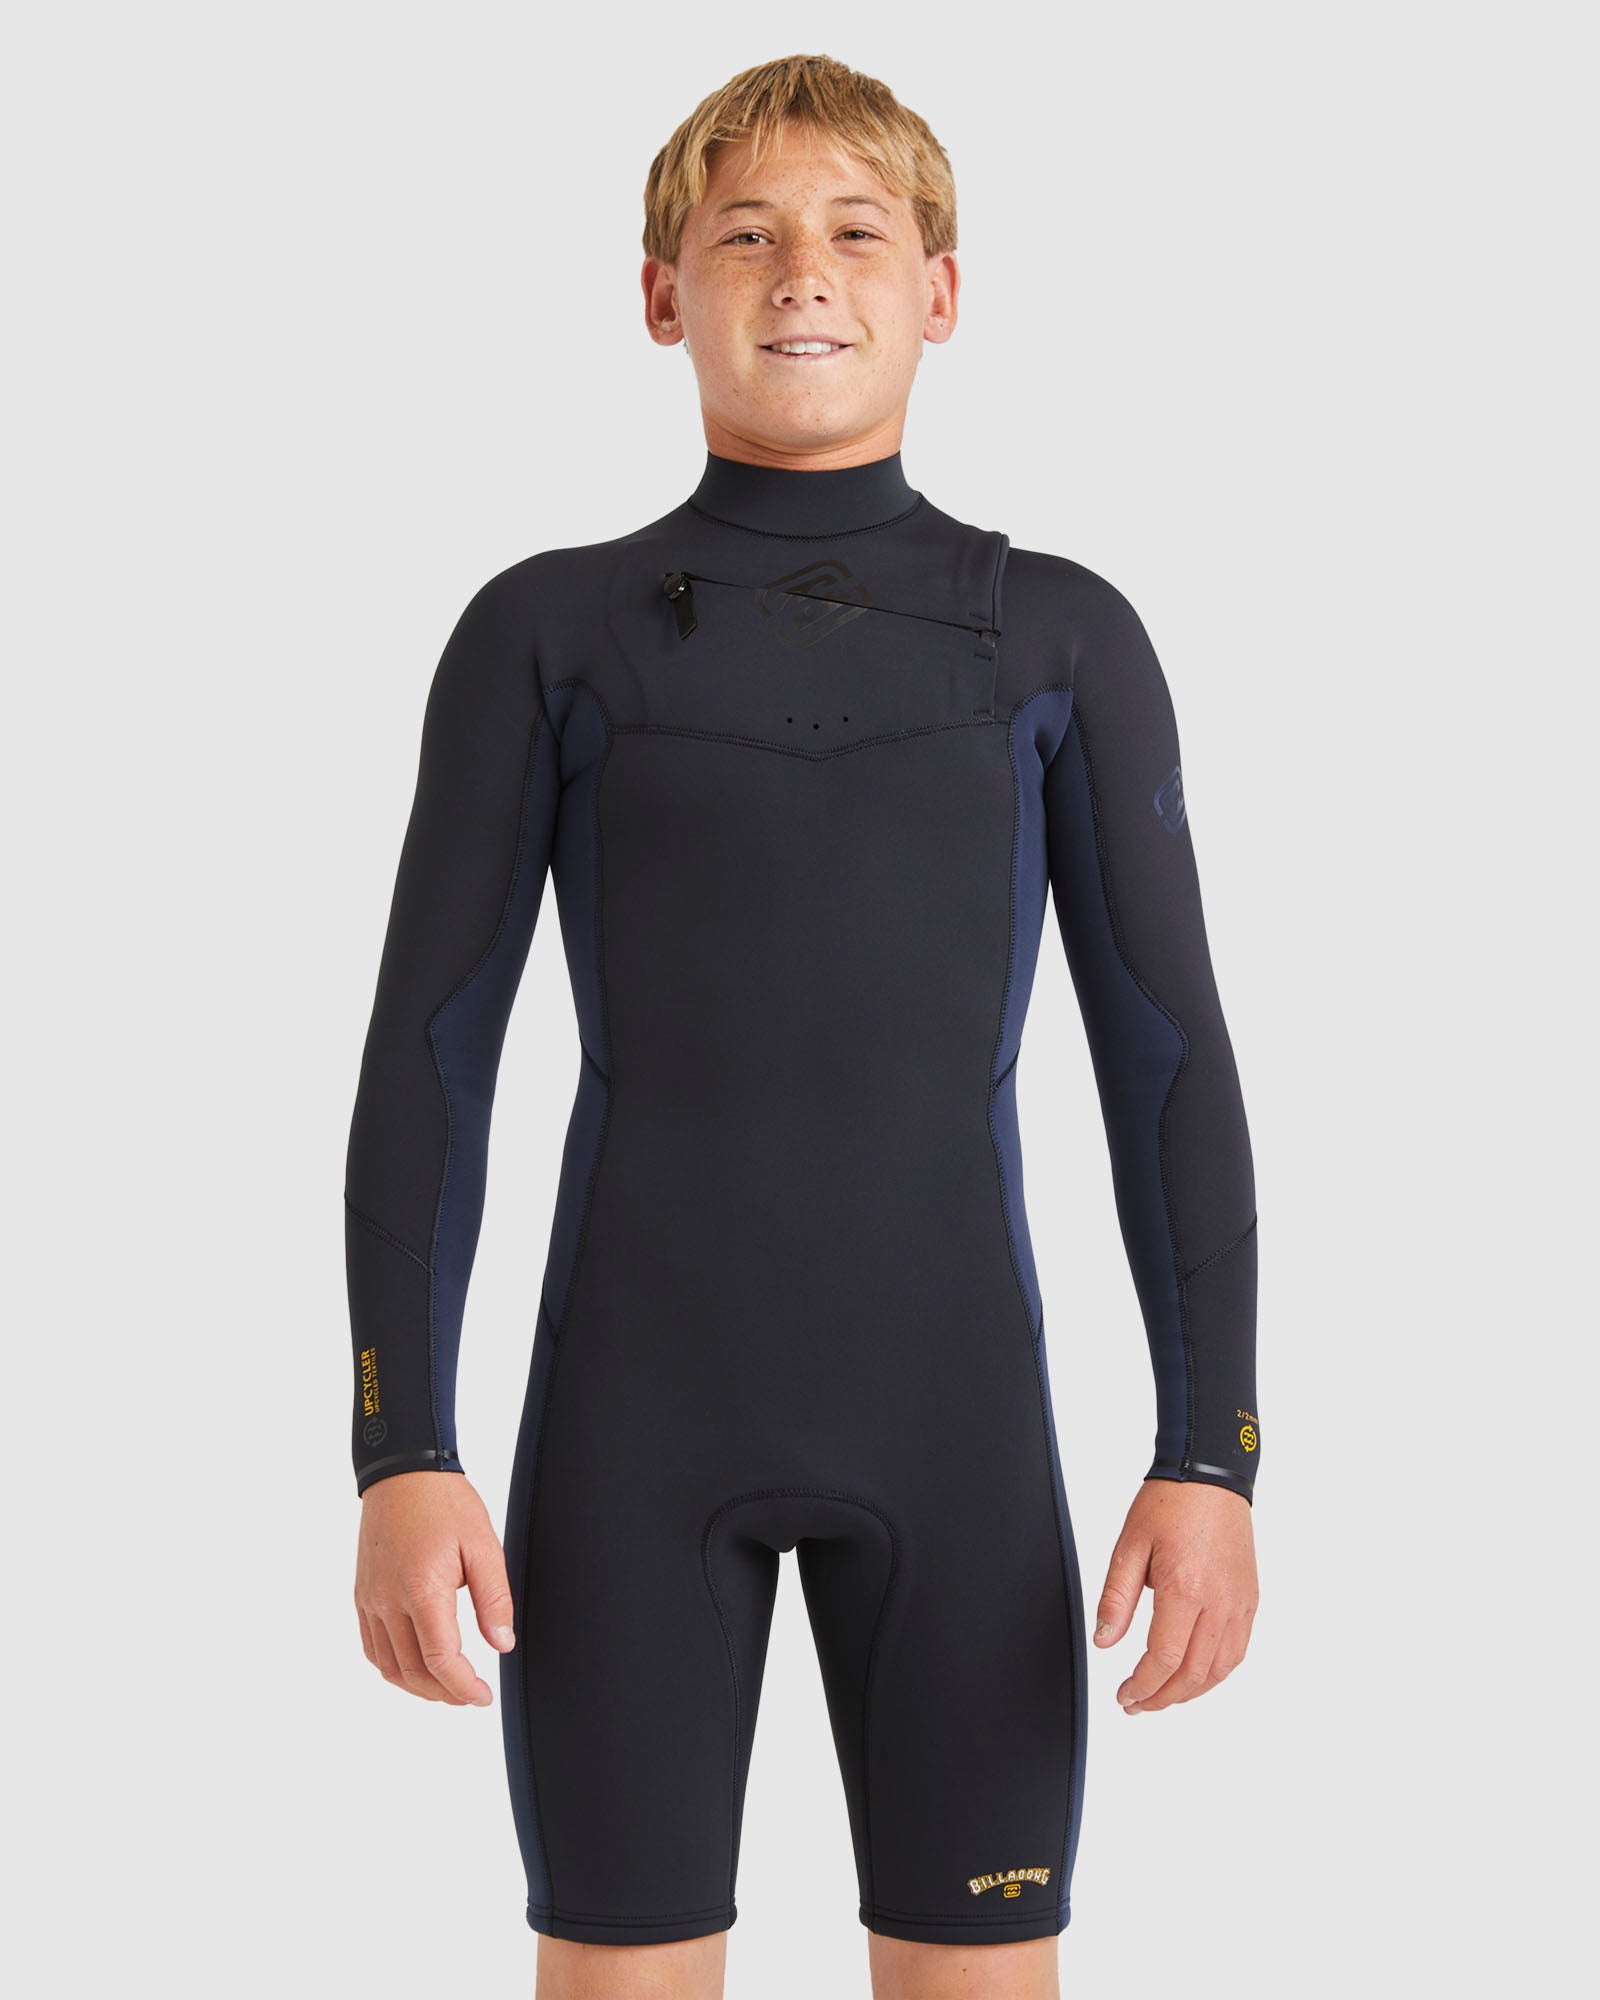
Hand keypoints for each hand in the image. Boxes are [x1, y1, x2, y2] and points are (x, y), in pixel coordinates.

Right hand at [354, 1472, 515, 1705]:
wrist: (402, 1472)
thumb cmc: (445, 1503)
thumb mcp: (484, 1545)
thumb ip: (495, 1598)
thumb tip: (502, 1644)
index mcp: (422, 1589)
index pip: (440, 1661)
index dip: (463, 1688)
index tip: (483, 1697)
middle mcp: (388, 1600)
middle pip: (412, 1671)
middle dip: (444, 1693)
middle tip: (471, 1696)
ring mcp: (370, 1599)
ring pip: (388, 1666)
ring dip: (417, 1687)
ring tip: (447, 1688)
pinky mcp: (362, 1595)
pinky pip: (372, 1647)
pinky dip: (393, 1667)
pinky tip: (415, 1666)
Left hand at [1093, 1478, 1257, 1711]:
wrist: (1210, 1477)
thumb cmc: (1170, 1504)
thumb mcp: (1129, 1546)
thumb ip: (1116, 1598)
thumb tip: (1104, 1641)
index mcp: (1185, 1588)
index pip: (1164, 1659)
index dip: (1142, 1686)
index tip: (1124, 1696)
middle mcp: (1219, 1602)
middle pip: (1193, 1674)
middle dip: (1162, 1698)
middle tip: (1136, 1705)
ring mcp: (1239, 1603)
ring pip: (1219, 1670)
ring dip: (1189, 1693)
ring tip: (1162, 1697)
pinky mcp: (1249, 1600)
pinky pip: (1237, 1652)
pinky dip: (1215, 1675)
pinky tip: (1195, 1677)